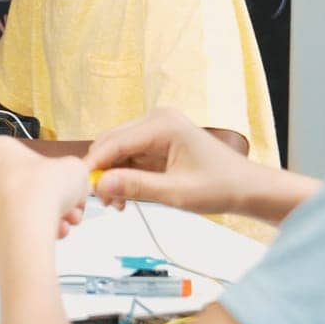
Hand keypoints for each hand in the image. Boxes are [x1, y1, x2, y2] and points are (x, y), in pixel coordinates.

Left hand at [0, 137, 89, 251]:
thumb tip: (74, 178)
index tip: (62, 185)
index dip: (50, 174)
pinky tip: (42, 237)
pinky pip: (2, 231)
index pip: (24, 159)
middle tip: (65, 208)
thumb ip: (72, 171)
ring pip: (10, 210)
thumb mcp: (74, 169)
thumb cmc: (41, 191)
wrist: (24, 225)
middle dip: (44, 199)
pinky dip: (21, 234)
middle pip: (17, 186)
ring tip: (60, 226)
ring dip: (36, 217)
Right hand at [83, 109, 259, 214]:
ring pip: (118, 150)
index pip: (115, 141)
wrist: (246, 188)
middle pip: (112, 142)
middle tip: (101, 201)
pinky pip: (130, 156)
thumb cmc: (221, 186)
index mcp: (163, 124)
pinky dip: (124, 175)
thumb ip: (136, 187)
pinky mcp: (157, 141)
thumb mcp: (175, 193)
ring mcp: (157, 129)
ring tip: (118, 203)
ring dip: (113, 175)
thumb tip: (101, 185)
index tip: (78, 186)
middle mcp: (157, 120)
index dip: (94, 164)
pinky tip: (127, 196)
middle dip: (103, 171)